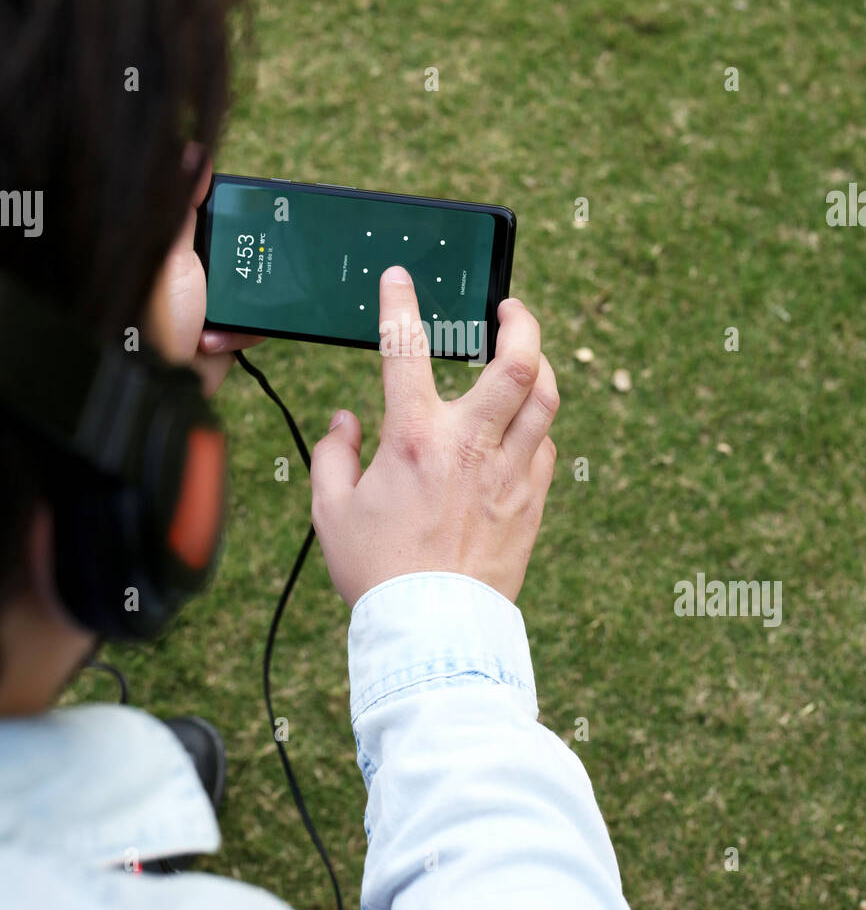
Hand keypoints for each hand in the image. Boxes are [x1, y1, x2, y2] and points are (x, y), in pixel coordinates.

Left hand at [147, 148, 262, 395]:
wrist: (162, 381)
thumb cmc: (156, 318)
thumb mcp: (170, 253)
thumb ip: (183, 205)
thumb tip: (194, 150)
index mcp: (178, 249)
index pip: (216, 218)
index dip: (237, 217)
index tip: (259, 214)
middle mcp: (194, 274)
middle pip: (242, 254)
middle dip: (248, 270)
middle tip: (244, 273)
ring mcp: (211, 304)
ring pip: (256, 292)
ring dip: (242, 312)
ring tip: (213, 323)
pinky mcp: (227, 334)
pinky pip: (256, 325)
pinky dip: (241, 335)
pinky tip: (213, 342)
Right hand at [310, 266, 558, 606]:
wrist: (433, 631)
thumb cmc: (378, 572)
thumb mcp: (331, 511)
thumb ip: (334, 454)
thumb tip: (346, 421)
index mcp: (414, 439)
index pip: (406, 348)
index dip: (400, 303)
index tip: (400, 278)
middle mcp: (471, 445)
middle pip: (519, 361)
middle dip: (521, 321)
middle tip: (510, 307)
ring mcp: (510, 473)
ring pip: (546, 399)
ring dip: (537, 368)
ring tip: (522, 359)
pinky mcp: (532, 502)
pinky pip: (546, 446)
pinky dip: (534, 428)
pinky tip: (518, 432)